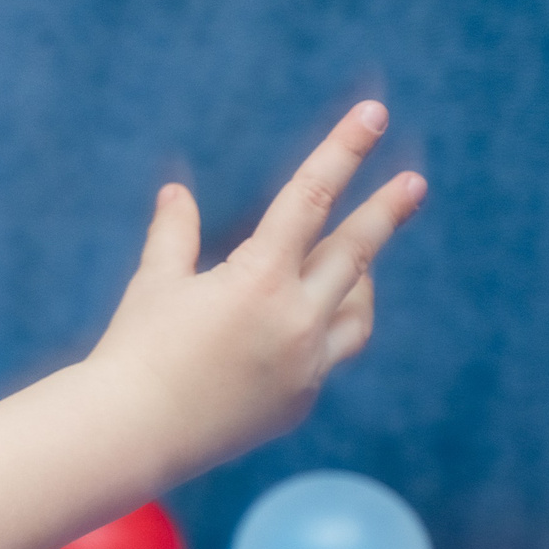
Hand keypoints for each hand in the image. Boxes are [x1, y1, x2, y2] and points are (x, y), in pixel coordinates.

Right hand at [86, 102, 426, 483]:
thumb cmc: (136, 351)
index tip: (373, 117)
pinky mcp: (301, 401)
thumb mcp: (154, 284)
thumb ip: (174, 234)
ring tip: (357, 266)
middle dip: (386, 212)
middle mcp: (296, 319)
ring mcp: (307, 364)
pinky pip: (329, 355)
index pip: (311, 198)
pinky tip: (296, 329)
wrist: (134, 432)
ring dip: (360, 281)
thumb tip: (176, 192)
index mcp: (259, 278)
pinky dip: (321, 331)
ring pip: (357, 309)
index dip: (343, 151)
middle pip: (355, 253)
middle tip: (414, 182)